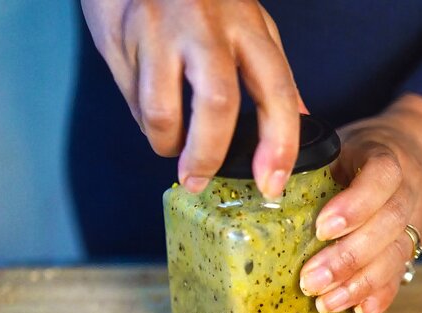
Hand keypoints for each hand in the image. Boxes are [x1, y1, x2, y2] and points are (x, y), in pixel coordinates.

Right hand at [80, 0, 306, 198]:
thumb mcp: (247, 20)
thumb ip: (271, 70)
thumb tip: (300, 117)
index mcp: (247, 25)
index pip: (276, 90)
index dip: (279, 144)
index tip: (271, 183)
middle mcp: (206, 26)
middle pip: (217, 103)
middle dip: (208, 156)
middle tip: (198, 180)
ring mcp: (159, 30)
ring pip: (162, 111)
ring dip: (167, 144)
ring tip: (171, 148)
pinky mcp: (120, 37)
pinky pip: (132, 100)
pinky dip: (145, 123)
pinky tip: (152, 118)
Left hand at [299, 94, 421, 312]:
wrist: (419, 155)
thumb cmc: (361, 152)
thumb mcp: (339, 143)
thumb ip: (309, 159)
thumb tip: (260, 178)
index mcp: (385, 156)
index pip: (382, 177)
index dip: (356, 205)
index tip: (321, 228)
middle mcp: (407, 190)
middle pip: (389, 225)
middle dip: (348, 257)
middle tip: (310, 280)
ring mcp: (414, 220)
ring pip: (396, 255)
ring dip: (360, 284)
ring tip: (325, 302)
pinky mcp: (413, 246)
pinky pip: (401, 274)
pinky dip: (380, 296)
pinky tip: (358, 312)